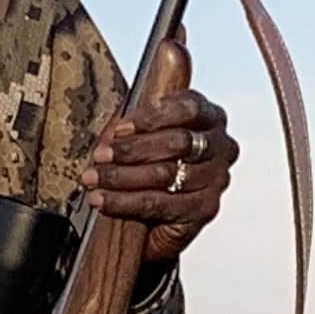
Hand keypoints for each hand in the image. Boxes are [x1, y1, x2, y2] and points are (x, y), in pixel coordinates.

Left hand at [84, 89, 234, 262]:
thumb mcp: (137, 130)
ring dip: (123, 177)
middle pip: (179, 142)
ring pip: (167, 174)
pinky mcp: (206, 209)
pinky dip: (126, 202)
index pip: (188, 108)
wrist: (149, 207)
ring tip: (93, 179)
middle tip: (100, 156)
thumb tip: (135, 103)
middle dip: (133, 149)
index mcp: (209, 116)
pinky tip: (103, 200)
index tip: (120, 128)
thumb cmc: (145, 158)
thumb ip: (137, 114)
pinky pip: (161, 204)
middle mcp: (221, 146)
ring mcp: (217, 179)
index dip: (153, 117)